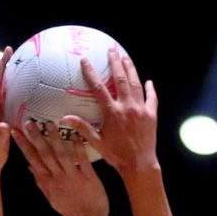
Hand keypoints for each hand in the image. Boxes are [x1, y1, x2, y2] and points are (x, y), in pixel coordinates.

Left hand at [0, 47, 12, 178]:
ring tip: (18, 62)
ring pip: (2, 90)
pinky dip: (14, 89)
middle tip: (10, 50)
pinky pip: (9, 99)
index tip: (0, 59)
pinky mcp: (1, 119)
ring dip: (8, 75)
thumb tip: (4, 126)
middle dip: (2, 67)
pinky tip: (26, 87)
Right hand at [12, 120, 109, 215]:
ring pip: (62, 155)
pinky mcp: (89, 177)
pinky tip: (75, 136)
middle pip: (45, 155)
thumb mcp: (52, 198)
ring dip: (55, 139)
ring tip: (49, 124)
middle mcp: (58, 178)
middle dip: (36, 138)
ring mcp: (73, 177)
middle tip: (29, 123)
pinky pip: (82, 160)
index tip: (15, 132)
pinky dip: (78, 148)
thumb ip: (41, 182)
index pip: (32, 160)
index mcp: (48, 182)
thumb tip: (29, 167)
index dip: (23, 145)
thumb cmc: (70, 209)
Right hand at [61, 49, 158, 174]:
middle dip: (115, 62)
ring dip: (131, 69)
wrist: (139, 165)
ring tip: (126, 58)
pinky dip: (150, 89)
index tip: (85, 60)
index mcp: (112, 112)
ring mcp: (141, 109)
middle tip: (112, 50)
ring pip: (136, 84)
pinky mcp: (151, 115)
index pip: (99, 87)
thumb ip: (82, 127)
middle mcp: (127, 107)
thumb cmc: (116, 155)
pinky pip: (151, 98)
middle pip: (121, 79)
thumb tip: (65, 118)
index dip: (91, 72)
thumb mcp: (97, 142)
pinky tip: (149, 82)